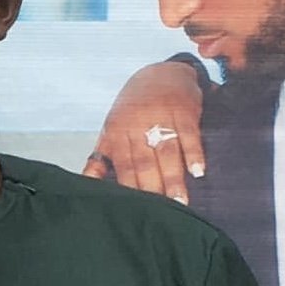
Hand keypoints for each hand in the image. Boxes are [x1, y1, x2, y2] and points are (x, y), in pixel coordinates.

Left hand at [83, 60, 204, 201]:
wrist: (159, 73)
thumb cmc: (132, 110)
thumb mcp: (111, 131)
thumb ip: (99, 161)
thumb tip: (86, 185)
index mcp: (117, 133)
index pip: (123, 166)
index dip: (130, 188)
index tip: (137, 211)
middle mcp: (137, 125)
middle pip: (145, 162)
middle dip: (153, 188)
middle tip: (162, 212)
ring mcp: (160, 117)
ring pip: (167, 151)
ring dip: (174, 177)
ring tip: (181, 201)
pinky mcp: (183, 111)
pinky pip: (189, 135)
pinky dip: (194, 153)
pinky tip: (198, 171)